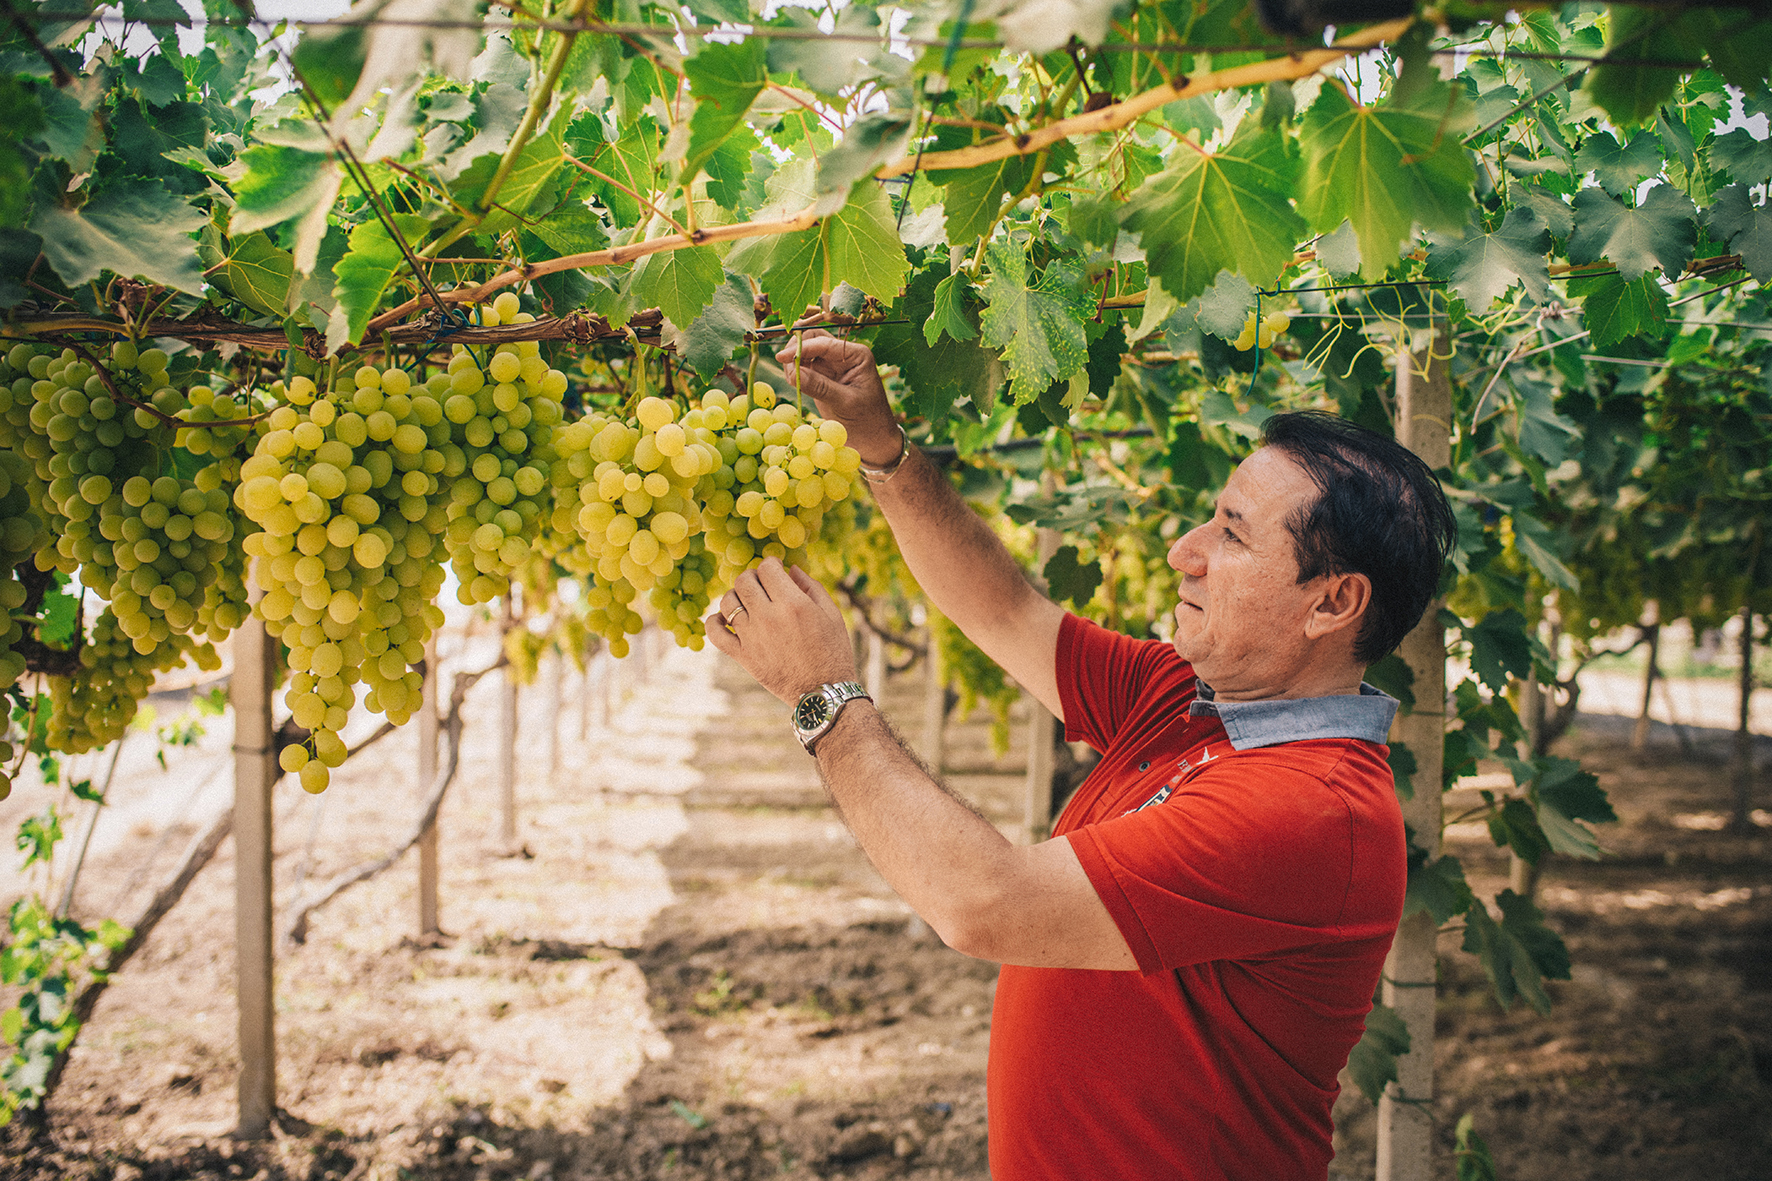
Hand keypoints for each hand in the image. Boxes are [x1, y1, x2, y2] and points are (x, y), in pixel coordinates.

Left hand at [705, 558, 857, 703]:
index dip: (771, 564)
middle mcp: (769, 617)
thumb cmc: (832, 652)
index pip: (767, 568)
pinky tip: (725, 620)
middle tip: (762, 585)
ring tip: (747, 603)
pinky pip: (714, 633)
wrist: (822, 692)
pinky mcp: (743, 656)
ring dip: (735, 596)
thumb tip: (791, 568)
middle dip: (753, 577)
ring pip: (727, 601)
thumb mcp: (832, 614)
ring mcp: (752, 637)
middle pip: (744, 581)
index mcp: (793, 604)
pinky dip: (714, 622)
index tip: (776, 569)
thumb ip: (811, 586)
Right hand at [774, 328, 899, 467]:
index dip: (800, 348)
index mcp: (856, 355)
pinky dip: (796, 371)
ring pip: (806, 350)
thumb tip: (793, 372)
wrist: (874, 439)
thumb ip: (820, 387)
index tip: (781, 358)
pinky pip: (805, 366)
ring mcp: (833, 365)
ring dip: (794, 360)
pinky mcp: (824, 377)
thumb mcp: (845, 403)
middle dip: (797, 349)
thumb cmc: (867, 421)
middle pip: (814, 338)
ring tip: (792, 379)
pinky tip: (795, 383)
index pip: (824, 343)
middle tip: (786, 368)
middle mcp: (844, 355)